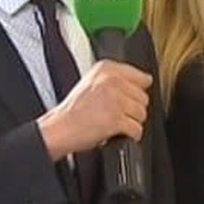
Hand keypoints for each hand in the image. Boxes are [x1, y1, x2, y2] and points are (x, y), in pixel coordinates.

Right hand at [37, 60, 152, 160]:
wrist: (60, 129)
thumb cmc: (74, 110)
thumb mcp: (92, 81)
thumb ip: (116, 78)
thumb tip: (144, 81)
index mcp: (107, 69)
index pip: (142, 77)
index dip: (137, 91)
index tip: (129, 98)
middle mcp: (112, 81)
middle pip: (143, 97)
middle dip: (133, 109)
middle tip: (116, 113)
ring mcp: (115, 100)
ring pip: (142, 113)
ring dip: (131, 122)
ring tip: (115, 122)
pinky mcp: (116, 119)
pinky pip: (137, 129)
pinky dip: (131, 135)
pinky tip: (118, 133)